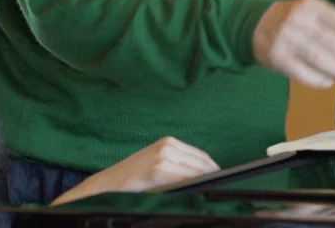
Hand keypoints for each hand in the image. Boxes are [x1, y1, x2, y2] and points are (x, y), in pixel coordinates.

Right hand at [51, 137, 219, 203]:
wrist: (109, 182)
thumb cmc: (136, 178)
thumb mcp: (159, 166)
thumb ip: (180, 168)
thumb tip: (208, 177)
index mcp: (169, 143)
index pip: (202, 157)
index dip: (214, 170)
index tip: (224, 180)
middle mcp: (168, 146)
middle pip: (202, 163)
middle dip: (213, 176)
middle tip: (223, 188)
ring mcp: (163, 156)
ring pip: (196, 171)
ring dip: (206, 182)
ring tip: (213, 191)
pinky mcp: (158, 169)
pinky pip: (184, 179)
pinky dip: (193, 185)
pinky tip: (198, 192)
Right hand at [252, 0, 334, 87]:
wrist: (255, 24)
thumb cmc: (291, 19)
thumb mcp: (309, 10)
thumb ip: (330, 21)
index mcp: (310, 5)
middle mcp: (298, 20)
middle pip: (333, 42)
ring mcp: (287, 39)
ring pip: (320, 58)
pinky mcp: (278, 58)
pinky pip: (303, 73)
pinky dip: (318, 80)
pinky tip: (329, 83)